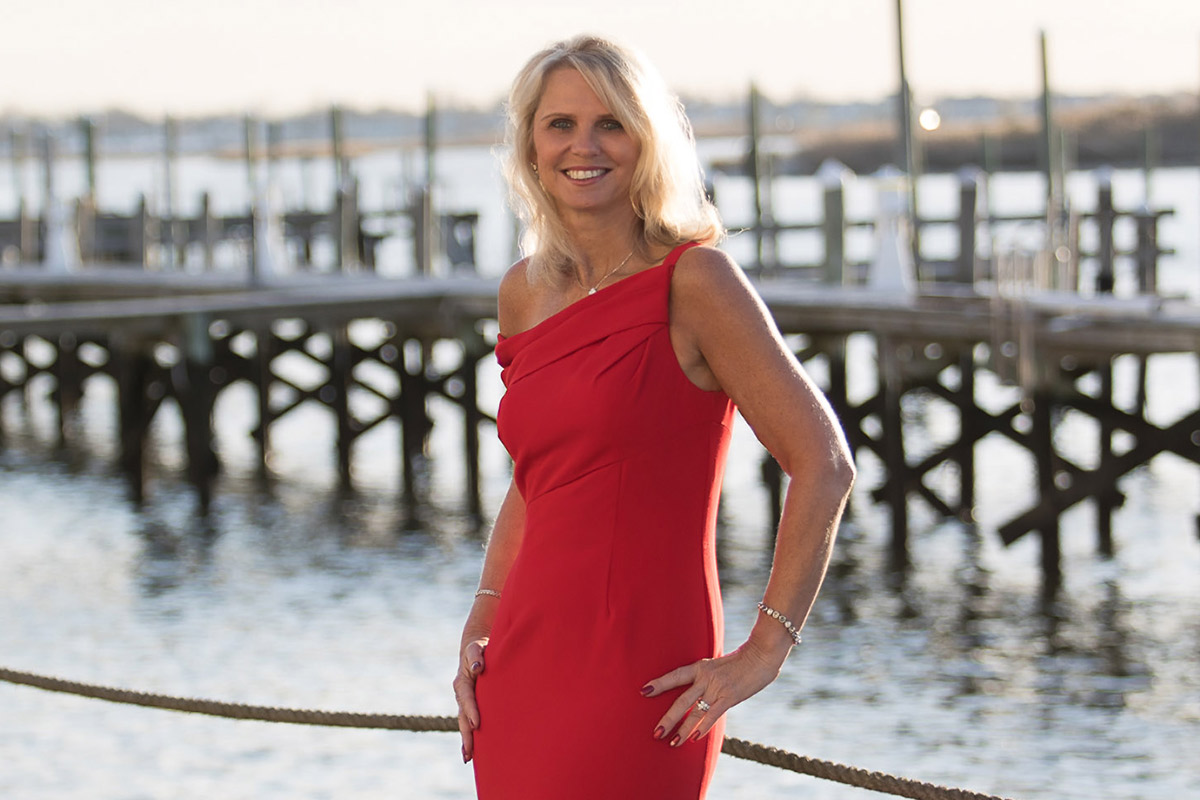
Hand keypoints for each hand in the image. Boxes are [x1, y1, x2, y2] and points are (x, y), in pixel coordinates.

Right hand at [452, 636, 487, 762]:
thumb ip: (476, 656)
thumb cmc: (479, 648)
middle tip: (469, 752)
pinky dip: (469, 736)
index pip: (466, 698)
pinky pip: (468, 722)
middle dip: (466, 734)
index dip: (471, 710)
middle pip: (462, 717)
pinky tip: (471, 753)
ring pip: (464, 723)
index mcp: (462, 682)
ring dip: (467, 739)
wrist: (475, 649)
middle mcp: (461, 694)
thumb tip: (478, 668)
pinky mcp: (470, 706)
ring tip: (468, 758)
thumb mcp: (476, 648)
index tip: (477, 723)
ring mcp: (464, 702)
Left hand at [641, 640, 786, 745]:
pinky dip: (703, 727)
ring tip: (672, 743)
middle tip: (656, 733)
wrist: (761, 654)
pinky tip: (695, 738)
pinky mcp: (730, 697)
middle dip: (668, 718)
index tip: (644, 691)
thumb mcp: (718, 664)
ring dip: (683, 729)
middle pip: (681, 700)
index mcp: (701, 666)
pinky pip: (713, 714)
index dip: (660, 683)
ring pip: (695, 712)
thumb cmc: (741, 660)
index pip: (675, 675)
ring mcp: (717, 687)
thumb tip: (698, 692)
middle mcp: (705, 677)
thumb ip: (707, 677)